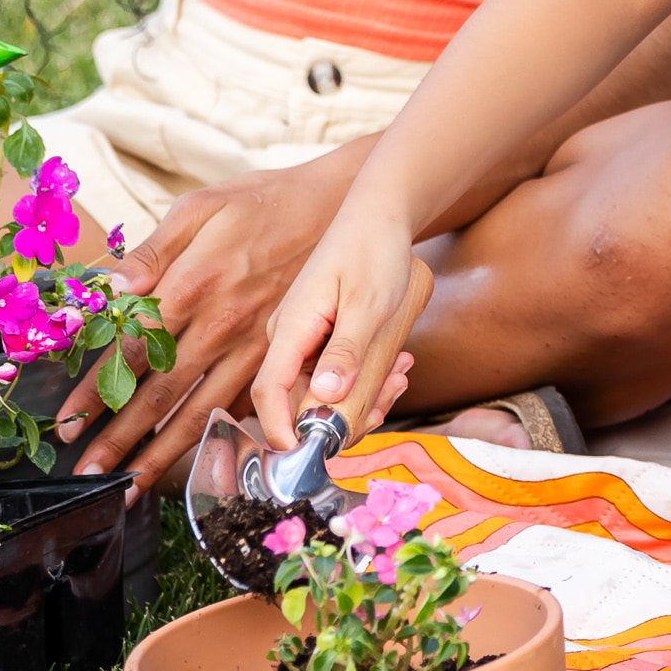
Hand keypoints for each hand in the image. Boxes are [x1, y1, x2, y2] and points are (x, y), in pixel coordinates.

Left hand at [59, 153, 363, 484]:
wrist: (339, 207)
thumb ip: (152, 249)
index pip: (132, 353)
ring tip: (131, 487)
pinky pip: (243, 408)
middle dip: (119, 441)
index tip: (67, 425)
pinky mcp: (280, 358)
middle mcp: (222, 325)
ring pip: (201, 412)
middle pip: (160, 396)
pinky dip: (218, 440)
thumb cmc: (262, 204)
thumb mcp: (201, 207)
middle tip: (89, 474)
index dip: (95, 393)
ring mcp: (254, 347)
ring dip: (162, 455)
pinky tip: (195, 465)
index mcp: (193, 284)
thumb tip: (109, 287)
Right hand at [251, 208, 440, 449]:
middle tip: (387, 404)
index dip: (283, 431)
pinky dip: (366, 380)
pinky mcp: (322, 339)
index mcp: (290, 329)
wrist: (379, 215)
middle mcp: (288, 338)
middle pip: (299, 402)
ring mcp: (304, 340)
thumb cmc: (374, 250)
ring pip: (322, 393)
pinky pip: (335, 375)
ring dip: (362, 398)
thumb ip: (347, 351)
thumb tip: (325, 399)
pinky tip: (399, 366)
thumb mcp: (369, 303)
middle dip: (343, 418)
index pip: (268, 393)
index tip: (311, 455)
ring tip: (401, 376)